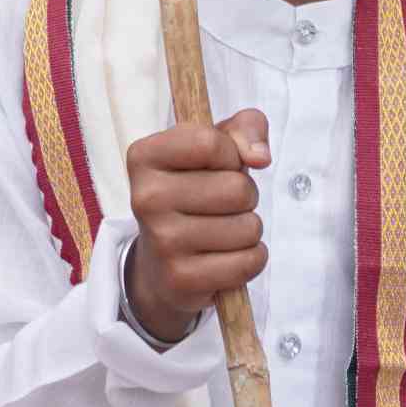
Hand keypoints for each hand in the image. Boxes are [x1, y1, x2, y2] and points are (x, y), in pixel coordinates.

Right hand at [125, 109, 270, 342]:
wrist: (160, 263)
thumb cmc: (194, 191)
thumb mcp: (216, 147)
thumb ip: (246, 128)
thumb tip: (260, 156)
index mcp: (145, 156)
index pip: (210, 143)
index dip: (231, 154)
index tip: (219, 166)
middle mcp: (146, 198)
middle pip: (237, 188)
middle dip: (246, 196)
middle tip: (222, 205)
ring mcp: (162, 241)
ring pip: (248, 227)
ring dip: (248, 229)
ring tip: (222, 231)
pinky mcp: (182, 278)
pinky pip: (249, 262)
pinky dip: (251, 259)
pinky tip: (226, 257)